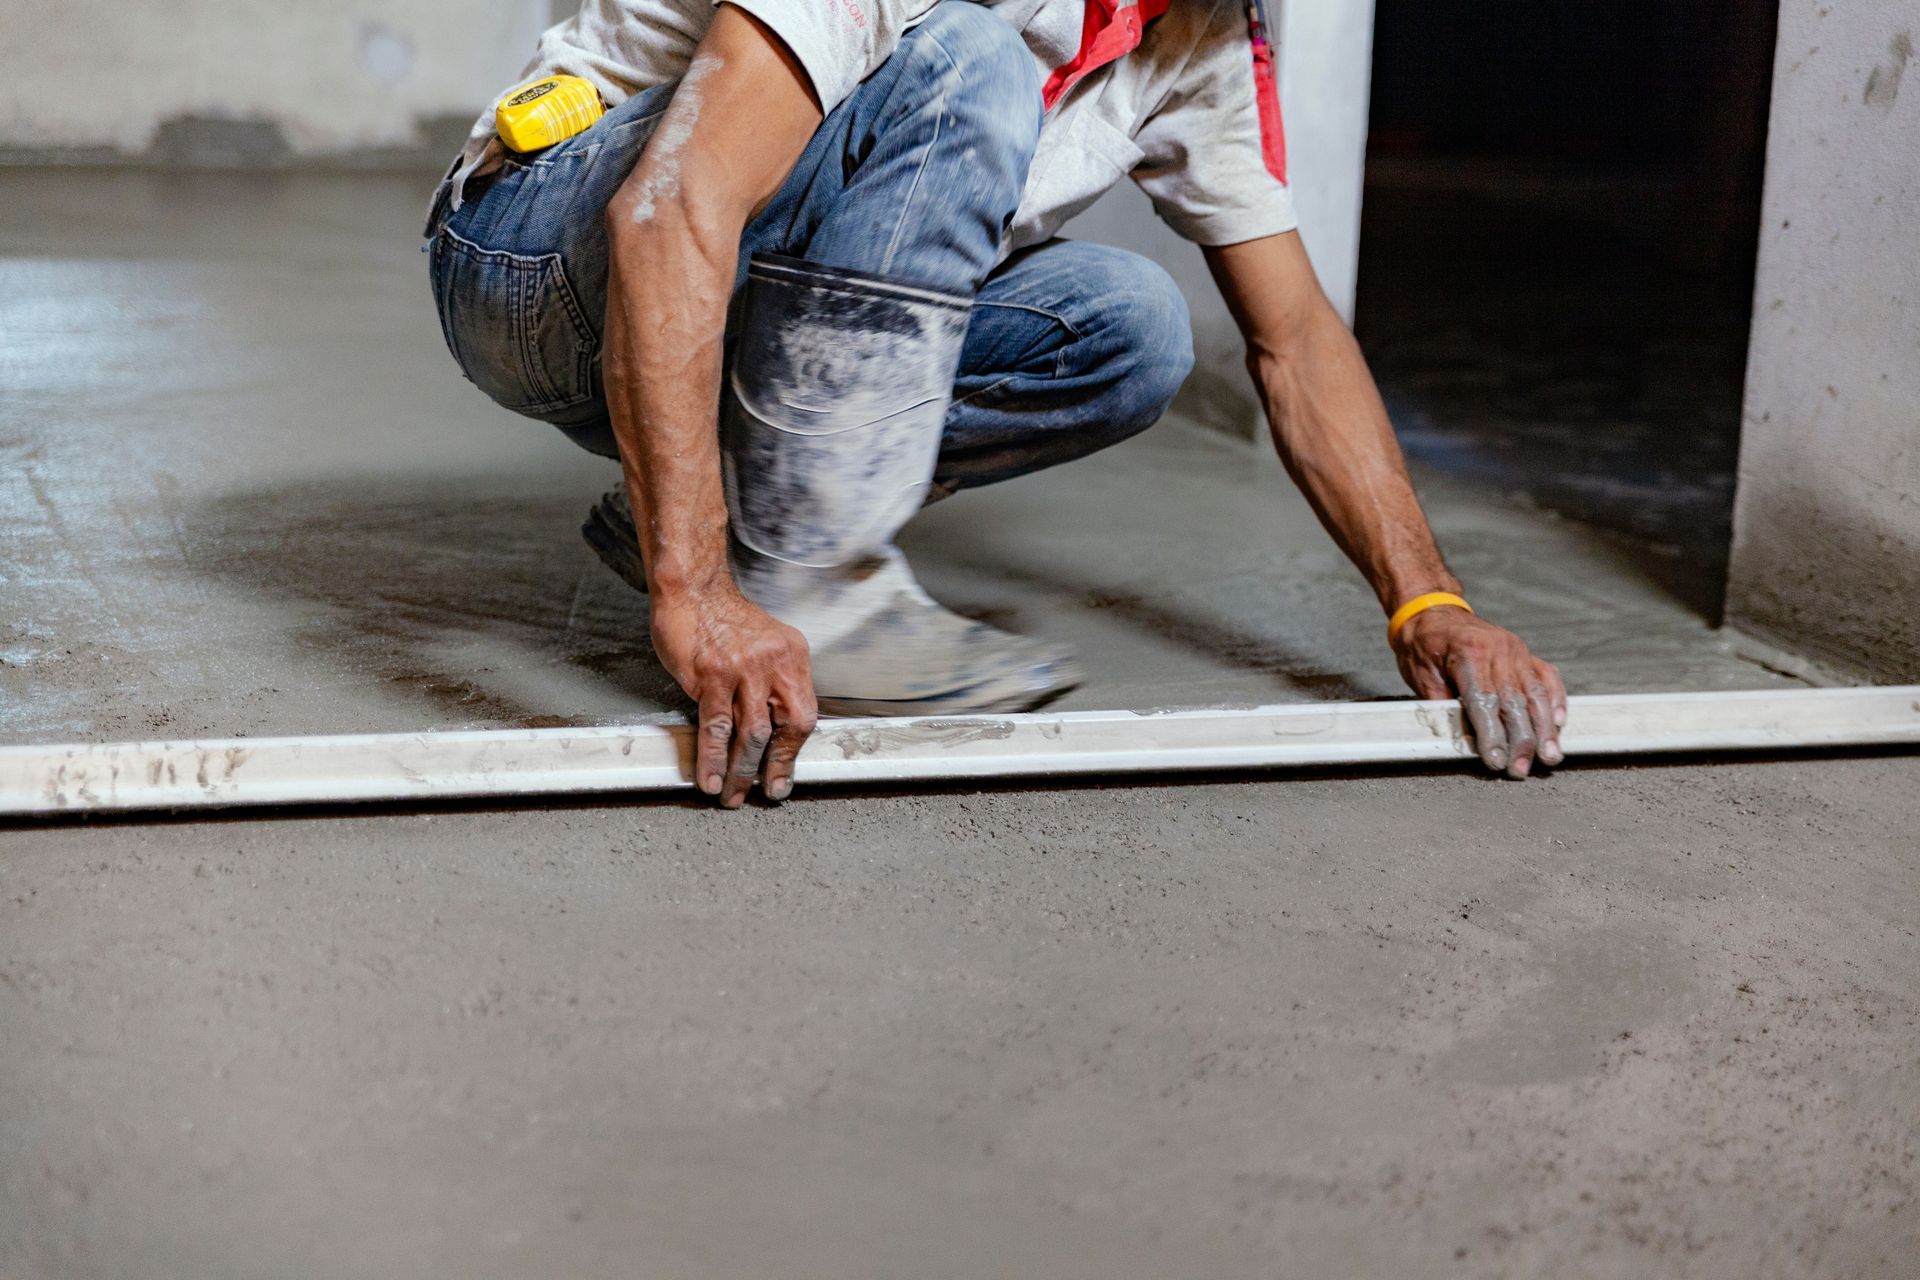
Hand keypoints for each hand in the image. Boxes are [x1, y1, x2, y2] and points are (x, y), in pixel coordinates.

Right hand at [650, 583, 817, 806]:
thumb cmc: (723, 621)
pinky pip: (716, 727)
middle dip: (773, 768)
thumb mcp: (766, 646)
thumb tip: (774, 728)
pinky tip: (710, 777)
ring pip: (751, 733)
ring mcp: (743, 670)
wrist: (693, 590)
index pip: (803, 715)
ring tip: (731, 794)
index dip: (792, 752)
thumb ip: (773, 682)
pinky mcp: (711, 676)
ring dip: (741, 771)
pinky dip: (714, 758)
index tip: (782, 776)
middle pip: (784, 728)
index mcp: (792, 657)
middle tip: (765, 794)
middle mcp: (774, 664)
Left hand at [1393, 607, 1566, 778]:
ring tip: (1549, 756)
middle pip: (1515, 702)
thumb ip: (1442, 706)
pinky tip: (1559, 723)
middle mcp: (1498, 650)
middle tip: (1522, 769)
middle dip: (1521, 741)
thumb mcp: (1421, 675)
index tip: (1496, 761)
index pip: (1484, 702)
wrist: (1432, 611)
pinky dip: (1556, 700)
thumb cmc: (1422, 646)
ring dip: (1544, 729)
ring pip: (1536, 693)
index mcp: (1468, 653)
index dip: (1492, 735)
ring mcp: (1515, 650)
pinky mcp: (1524, 653)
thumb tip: (1462, 740)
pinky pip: (1546, 677)